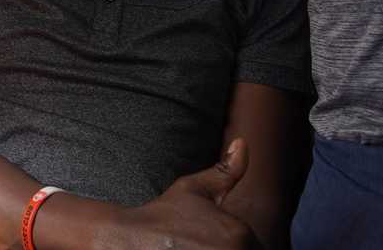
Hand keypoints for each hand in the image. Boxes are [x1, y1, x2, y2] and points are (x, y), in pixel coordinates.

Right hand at [104, 139, 258, 249]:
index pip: (251, 243)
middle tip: (197, 243)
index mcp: (240, 233)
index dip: (229, 238)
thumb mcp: (193, 188)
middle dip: (224, 247)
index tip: (204, 235)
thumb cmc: (162, 216)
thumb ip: (225, 170)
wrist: (131, 240)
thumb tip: (243, 143)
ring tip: (193, 248)